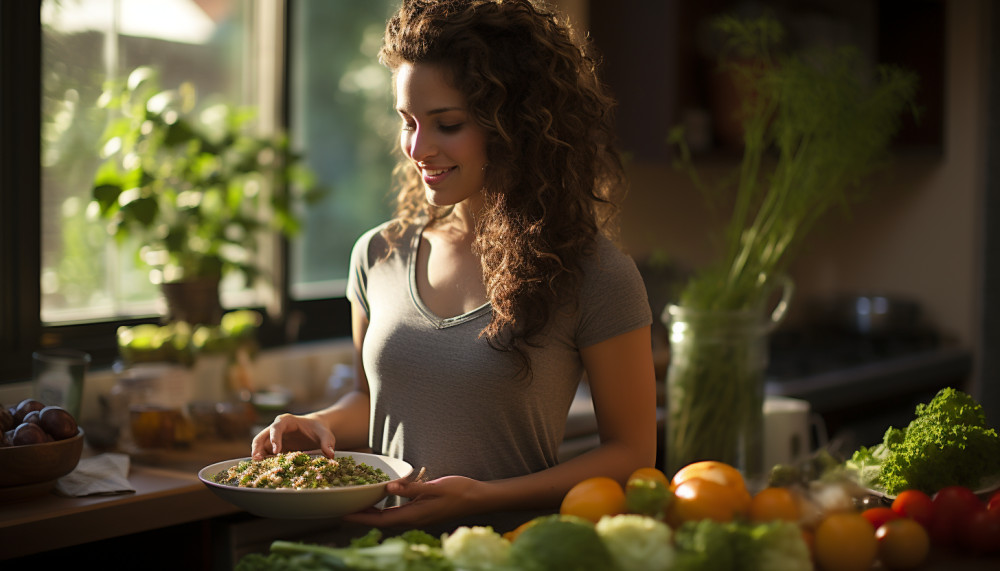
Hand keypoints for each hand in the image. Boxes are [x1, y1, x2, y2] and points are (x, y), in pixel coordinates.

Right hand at [250, 413, 335, 459]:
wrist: (317, 430)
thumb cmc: (319, 430)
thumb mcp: (325, 434)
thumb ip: (327, 443)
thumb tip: (330, 454)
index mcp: (287, 421)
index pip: (277, 427)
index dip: (275, 438)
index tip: (277, 451)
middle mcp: (276, 428)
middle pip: (262, 436)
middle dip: (258, 447)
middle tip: (258, 460)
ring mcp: (273, 438)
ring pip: (260, 446)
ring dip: (257, 455)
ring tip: (257, 466)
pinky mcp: (274, 448)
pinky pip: (265, 454)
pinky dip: (263, 461)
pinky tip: (263, 470)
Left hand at [343, 475, 483, 527]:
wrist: (479, 498)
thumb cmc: (460, 491)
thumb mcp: (435, 487)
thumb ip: (412, 488)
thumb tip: (388, 487)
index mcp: (415, 515)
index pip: (381, 520)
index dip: (361, 519)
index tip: (343, 515)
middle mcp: (414, 519)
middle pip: (382, 521)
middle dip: (362, 516)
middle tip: (343, 508)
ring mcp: (419, 516)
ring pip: (390, 517)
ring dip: (373, 513)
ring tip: (357, 503)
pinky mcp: (423, 512)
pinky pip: (399, 512)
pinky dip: (386, 507)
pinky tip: (381, 499)